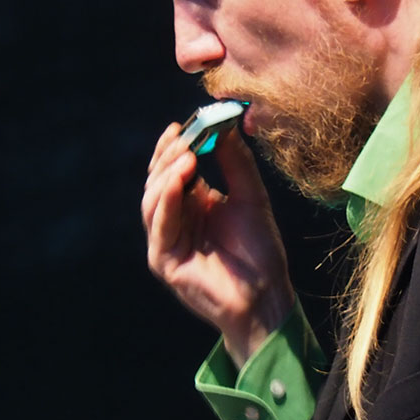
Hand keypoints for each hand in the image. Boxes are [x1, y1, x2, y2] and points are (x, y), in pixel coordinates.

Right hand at [141, 122, 294, 366]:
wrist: (267, 296)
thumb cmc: (260, 252)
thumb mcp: (251, 197)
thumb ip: (236, 162)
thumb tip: (225, 124)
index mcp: (192, 204)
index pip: (172, 168)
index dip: (175, 145)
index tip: (185, 123)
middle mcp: (175, 220)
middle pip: (158, 181)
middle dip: (168, 155)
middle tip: (185, 135)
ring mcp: (166, 241)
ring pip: (152, 200)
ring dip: (166, 174)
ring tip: (186, 155)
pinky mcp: (164, 260)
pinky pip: (159, 225)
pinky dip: (167, 200)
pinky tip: (181, 180)